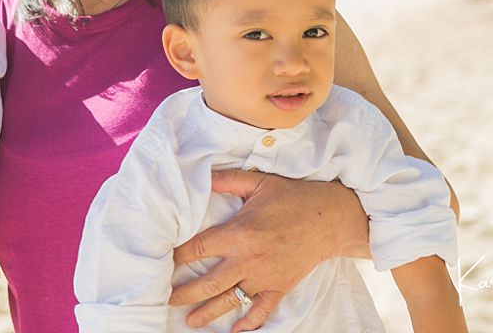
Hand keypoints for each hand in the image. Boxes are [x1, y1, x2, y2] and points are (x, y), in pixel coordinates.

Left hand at [170, 170, 368, 330]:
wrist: (328, 219)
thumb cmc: (291, 197)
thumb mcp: (257, 182)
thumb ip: (226, 180)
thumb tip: (200, 176)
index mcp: (239, 233)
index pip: (199, 248)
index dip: (178, 256)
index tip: (164, 261)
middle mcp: (248, 259)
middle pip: (208, 283)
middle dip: (184, 293)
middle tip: (166, 299)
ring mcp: (264, 277)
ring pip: (230, 301)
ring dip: (207, 313)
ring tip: (189, 321)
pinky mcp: (279, 288)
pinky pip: (261, 310)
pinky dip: (248, 323)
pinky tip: (234, 332)